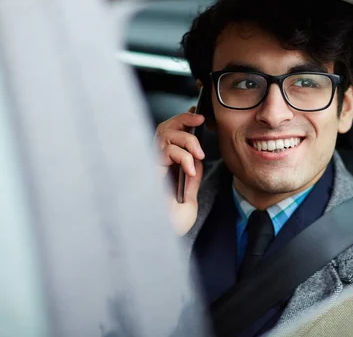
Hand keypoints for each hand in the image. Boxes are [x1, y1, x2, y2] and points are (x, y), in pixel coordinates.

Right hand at [155, 108, 205, 235]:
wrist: (162, 239)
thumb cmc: (171, 223)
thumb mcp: (189, 196)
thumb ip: (191, 177)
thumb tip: (196, 160)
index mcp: (163, 169)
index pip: (170, 137)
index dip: (183, 122)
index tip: (199, 117)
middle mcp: (154, 165)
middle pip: (164, 128)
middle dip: (183, 119)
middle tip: (200, 119)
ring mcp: (151, 167)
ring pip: (165, 134)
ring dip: (187, 139)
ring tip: (198, 155)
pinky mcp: (149, 170)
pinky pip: (167, 151)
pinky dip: (183, 155)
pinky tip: (191, 168)